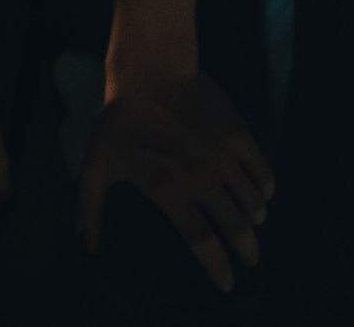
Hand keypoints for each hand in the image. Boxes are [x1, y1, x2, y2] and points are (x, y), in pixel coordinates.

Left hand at [77, 70, 273, 291]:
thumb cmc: (120, 120)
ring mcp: (226, 158)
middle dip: (247, 251)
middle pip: (237, 228)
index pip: (203, 243)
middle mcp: (204, 180)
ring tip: (252, 224)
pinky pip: (264, 172)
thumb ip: (90, 207)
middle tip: (249, 258)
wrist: (150, 70)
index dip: (218, 269)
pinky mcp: (241, 136)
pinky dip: (265, 189)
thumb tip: (87, 243)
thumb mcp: (96, 164)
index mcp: (172, 192)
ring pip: (254, 203)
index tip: (227, 284)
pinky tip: (262, 193)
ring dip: (255, 219)